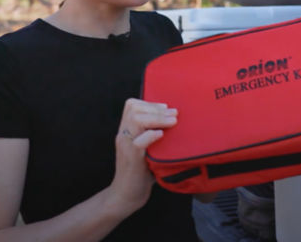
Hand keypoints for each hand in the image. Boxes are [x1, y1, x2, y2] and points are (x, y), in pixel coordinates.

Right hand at [106, 98, 176, 215]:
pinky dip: (151, 136)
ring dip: (157, 118)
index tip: (166, 108)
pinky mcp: (131, 159)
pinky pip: (138, 142)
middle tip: (174, 113)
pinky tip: (161, 135)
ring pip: (136, 121)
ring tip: (173, 121)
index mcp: (126, 132)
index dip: (149, 103)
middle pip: (134, 109)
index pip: (131, 106)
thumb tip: (177, 124)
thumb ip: (155, 137)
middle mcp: (123, 136)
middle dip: (156, 108)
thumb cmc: (141, 173)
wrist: (126, 196)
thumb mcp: (147, 150)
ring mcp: (126, 147)